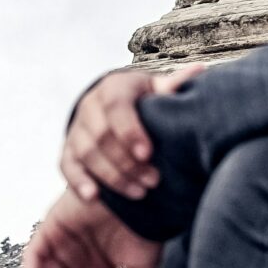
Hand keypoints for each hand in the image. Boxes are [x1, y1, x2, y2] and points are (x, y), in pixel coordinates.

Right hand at [60, 62, 204, 203]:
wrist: (113, 105)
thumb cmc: (144, 99)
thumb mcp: (157, 90)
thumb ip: (173, 86)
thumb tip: (199, 70)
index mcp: (114, 87)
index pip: (116, 107)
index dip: (130, 131)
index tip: (149, 154)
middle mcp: (90, 105)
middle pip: (102, 135)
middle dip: (127, 162)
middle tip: (154, 181)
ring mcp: (76, 128)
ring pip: (87, 153)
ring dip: (112, 176)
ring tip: (140, 192)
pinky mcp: (68, 148)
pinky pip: (68, 166)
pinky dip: (79, 181)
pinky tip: (94, 197)